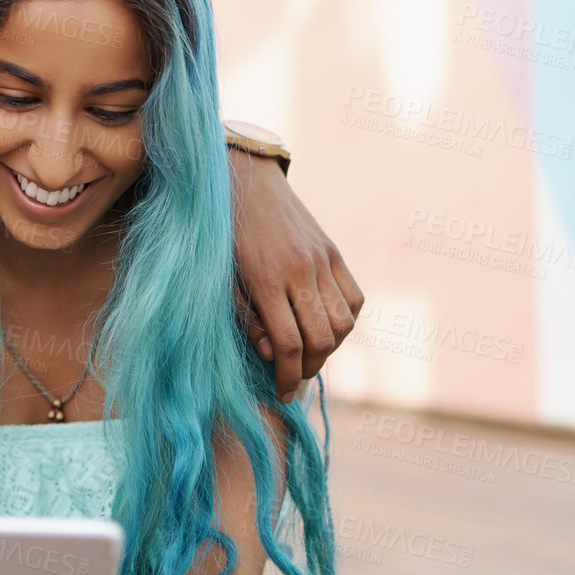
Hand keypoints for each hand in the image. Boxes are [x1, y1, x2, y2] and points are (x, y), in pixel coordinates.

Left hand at [232, 155, 362, 400]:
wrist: (241, 180)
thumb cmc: (219, 235)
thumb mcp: (221, 281)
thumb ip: (247, 320)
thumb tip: (274, 356)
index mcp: (266, 279)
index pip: (289, 345)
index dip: (288, 378)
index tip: (283, 394)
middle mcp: (301, 270)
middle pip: (322, 339)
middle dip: (310, 369)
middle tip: (294, 378)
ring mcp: (322, 259)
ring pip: (344, 323)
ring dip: (330, 349)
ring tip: (309, 355)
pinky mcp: (333, 251)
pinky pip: (354, 298)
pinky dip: (345, 321)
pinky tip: (325, 327)